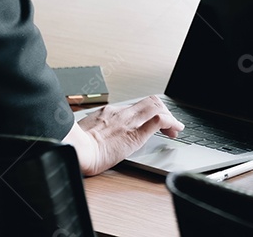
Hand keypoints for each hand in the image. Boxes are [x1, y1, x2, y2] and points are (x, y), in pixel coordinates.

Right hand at [63, 95, 183, 175]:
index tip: (152, 121)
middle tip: (169, 124)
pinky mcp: (136, 135)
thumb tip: (97, 135)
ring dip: (169, 117)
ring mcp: (129, 122)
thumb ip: (97, 129)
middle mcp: (121, 113)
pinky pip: (158, 121)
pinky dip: (171, 123)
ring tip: (175, 128)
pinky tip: (176, 130)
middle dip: (163, 110)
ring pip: (157, 108)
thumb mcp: (86, 131)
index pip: (135, 106)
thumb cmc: (78, 146)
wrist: (77, 150)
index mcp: (108, 112)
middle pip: (150, 102)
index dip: (149, 111)